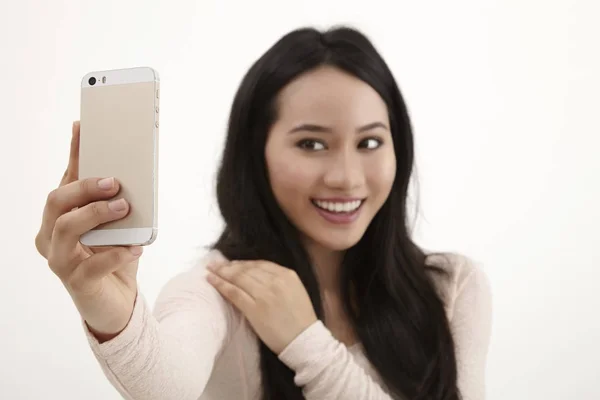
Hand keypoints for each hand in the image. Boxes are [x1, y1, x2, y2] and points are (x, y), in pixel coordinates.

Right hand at [35, 121, 142, 340]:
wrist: (118, 302)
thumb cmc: (115, 257)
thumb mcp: (118, 226)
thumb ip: (118, 203)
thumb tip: (132, 172)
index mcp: (60, 217)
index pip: (66, 179)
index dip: (74, 153)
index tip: (84, 127)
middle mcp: (51, 236)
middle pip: (57, 201)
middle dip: (85, 187)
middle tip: (115, 182)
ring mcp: (60, 260)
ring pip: (66, 228)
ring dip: (96, 214)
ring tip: (124, 208)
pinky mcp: (76, 283)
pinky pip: (92, 265)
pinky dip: (116, 254)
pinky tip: (136, 248)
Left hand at [206, 260, 317, 354]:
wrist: (305, 340)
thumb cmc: (301, 319)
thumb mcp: (295, 291)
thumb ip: (280, 281)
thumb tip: (259, 275)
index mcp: (287, 275)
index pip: (260, 264)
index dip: (243, 263)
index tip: (232, 263)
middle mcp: (275, 281)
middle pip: (246, 269)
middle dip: (229, 265)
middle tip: (215, 264)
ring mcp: (264, 294)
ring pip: (238, 278)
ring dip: (222, 272)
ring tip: (210, 270)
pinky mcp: (254, 309)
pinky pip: (234, 293)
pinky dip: (221, 285)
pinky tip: (212, 281)